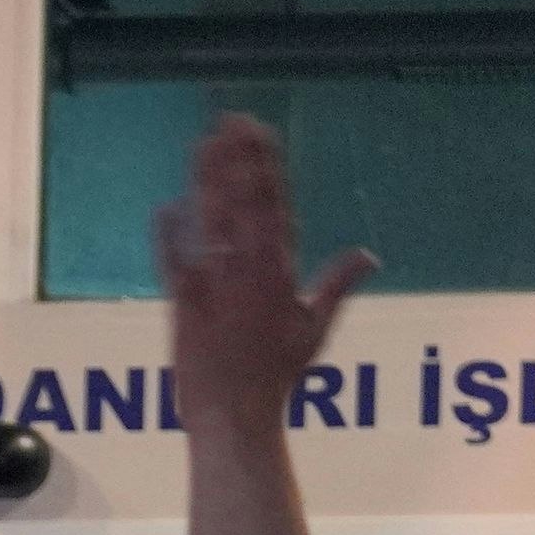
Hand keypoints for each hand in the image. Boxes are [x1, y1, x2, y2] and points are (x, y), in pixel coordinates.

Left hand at [155, 116, 375, 430]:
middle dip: (237, 158)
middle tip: (230, 120)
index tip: (262, 131)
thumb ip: (338, 285)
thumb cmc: (276, 376)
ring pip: (211, 221)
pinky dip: (168, 234)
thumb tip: (369, 255)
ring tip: (204, 142)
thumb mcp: (315, 329)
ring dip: (208, 179)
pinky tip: (165, 205)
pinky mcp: (182, 303)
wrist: (234, 414)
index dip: (267, 165)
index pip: (275, 204)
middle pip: (243, 201)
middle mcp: (249, 271)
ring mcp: (214, 285)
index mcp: (281, 271)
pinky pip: (173, 260)